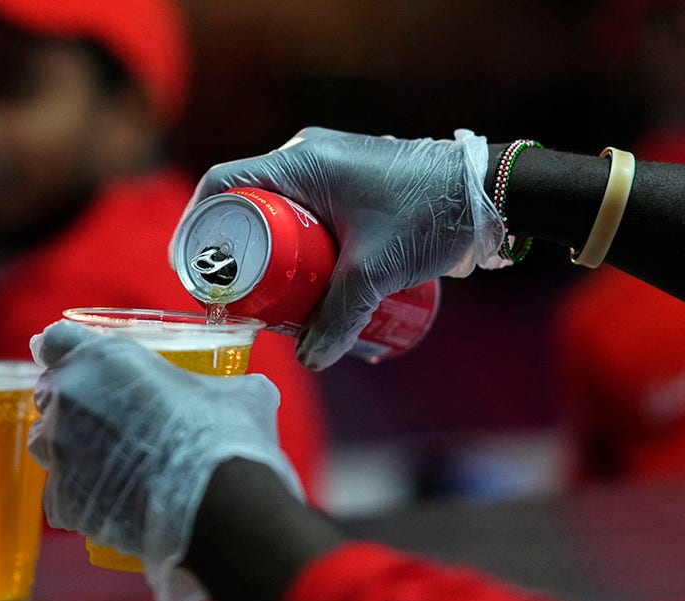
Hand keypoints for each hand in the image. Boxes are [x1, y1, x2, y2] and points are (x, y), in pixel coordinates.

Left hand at [28, 320, 303, 600]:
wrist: (221, 506)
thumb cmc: (226, 435)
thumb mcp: (237, 393)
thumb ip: (221, 384)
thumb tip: (248, 392)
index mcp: (104, 359)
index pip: (57, 340)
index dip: (65, 350)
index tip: (75, 361)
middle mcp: (70, 400)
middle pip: (50, 393)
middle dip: (72, 403)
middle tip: (109, 420)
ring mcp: (61, 453)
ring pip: (47, 444)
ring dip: (70, 449)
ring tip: (109, 465)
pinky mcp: (63, 501)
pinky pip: (61, 496)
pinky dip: (80, 498)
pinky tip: (112, 503)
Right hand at [185, 128, 504, 369]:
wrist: (489, 193)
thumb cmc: (429, 216)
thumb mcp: (376, 270)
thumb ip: (341, 316)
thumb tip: (311, 360)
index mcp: (301, 162)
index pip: (224, 184)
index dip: (199, 225)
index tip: (195, 268)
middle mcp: (308, 156)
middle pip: (248, 203)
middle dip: (238, 252)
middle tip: (236, 295)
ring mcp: (329, 166)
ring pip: (278, 210)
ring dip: (270, 251)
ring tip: (270, 296)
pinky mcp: (349, 181)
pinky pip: (304, 210)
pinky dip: (296, 242)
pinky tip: (304, 277)